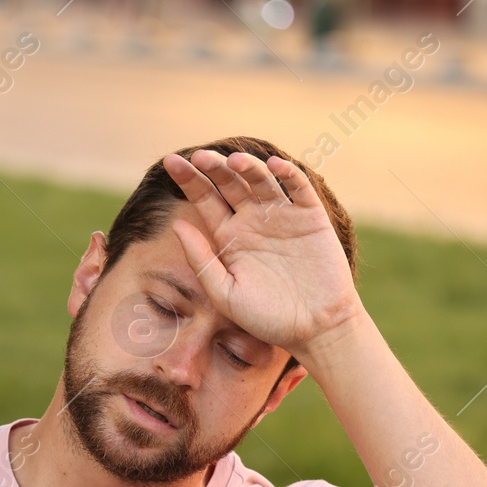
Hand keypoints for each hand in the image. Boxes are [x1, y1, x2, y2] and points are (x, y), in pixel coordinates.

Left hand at [162, 149, 362, 361]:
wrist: (315, 329)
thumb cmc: (266, 318)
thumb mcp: (225, 293)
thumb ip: (201, 260)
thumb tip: (177, 225)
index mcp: (229, 237)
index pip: (205, 200)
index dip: (189, 180)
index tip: (171, 162)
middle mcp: (253, 221)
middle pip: (229, 184)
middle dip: (214, 168)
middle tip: (199, 157)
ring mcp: (282, 216)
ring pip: (261, 180)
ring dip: (248, 167)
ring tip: (233, 161)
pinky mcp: (311, 216)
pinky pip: (298, 187)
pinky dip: (288, 173)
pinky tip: (274, 166)